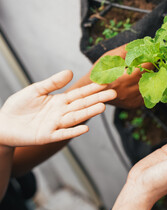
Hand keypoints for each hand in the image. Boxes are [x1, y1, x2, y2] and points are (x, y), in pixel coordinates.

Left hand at [0, 70, 116, 146]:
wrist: (2, 125)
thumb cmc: (18, 107)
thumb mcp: (35, 90)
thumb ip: (52, 82)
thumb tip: (70, 72)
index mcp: (59, 101)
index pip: (79, 94)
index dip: (91, 89)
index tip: (105, 83)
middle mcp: (60, 113)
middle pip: (81, 105)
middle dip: (97, 99)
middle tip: (113, 93)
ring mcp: (55, 125)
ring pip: (75, 118)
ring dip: (89, 113)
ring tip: (102, 107)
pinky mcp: (46, 136)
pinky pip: (62, 134)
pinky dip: (73, 131)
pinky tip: (85, 128)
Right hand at [76, 44, 152, 108]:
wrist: (92, 91)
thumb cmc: (100, 72)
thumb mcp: (109, 58)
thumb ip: (124, 51)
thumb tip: (139, 44)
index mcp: (121, 79)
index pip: (143, 69)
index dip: (149, 61)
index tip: (151, 57)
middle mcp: (127, 92)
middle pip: (148, 78)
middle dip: (151, 70)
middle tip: (150, 64)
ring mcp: (131, 100)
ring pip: (149, 87)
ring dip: (150, 79)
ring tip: (145, 73)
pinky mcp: (133, 105)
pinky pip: (147, 96)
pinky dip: (147, 88)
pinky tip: (141, 83)